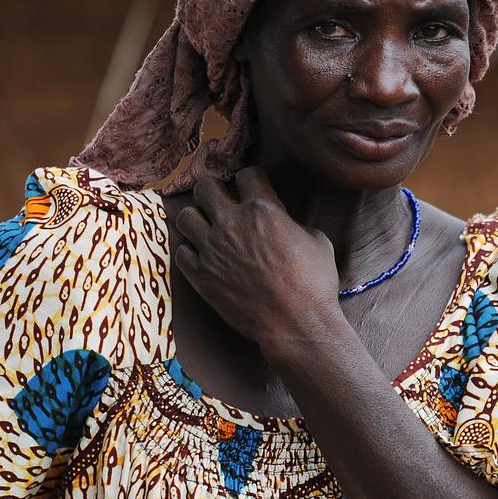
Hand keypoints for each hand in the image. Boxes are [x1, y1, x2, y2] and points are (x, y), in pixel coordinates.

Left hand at [172, 168, 341, 352]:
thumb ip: (292, 223)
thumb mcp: (316, 240)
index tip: (251, 186)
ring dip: (197, 218)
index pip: (247, 175)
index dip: (251, 179)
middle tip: (220, 199)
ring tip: (207, 227)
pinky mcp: (201, 277)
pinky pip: (181, 253)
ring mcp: (212, 251)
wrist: (296, 323)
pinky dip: (191, 251)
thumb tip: (283, 223)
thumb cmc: (314, 282)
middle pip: (205, 188)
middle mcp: (232, 224)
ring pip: (185, 217)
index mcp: (263, 210)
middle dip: (213, 190)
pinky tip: (203, 255)